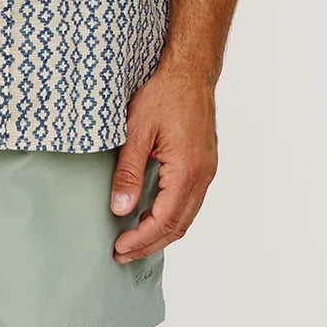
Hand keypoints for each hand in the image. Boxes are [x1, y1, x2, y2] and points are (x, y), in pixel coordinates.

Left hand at [108, 62, 218, 260]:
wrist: (189, 73)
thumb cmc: (164, 95)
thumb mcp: (136, 132)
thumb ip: (128, 173)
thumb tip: (120, 208)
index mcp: (187, 170)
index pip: (164, 219)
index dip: (141, 238)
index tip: (120, 247)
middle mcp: (203, 175)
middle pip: (178, 226)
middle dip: (150, 244)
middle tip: (123, 253)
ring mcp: (207, 171)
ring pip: (187, 217)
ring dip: (161, 234)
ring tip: (135, 242)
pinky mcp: (205, 166)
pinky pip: (190, 202)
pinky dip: (171, 218)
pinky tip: (152, 218)